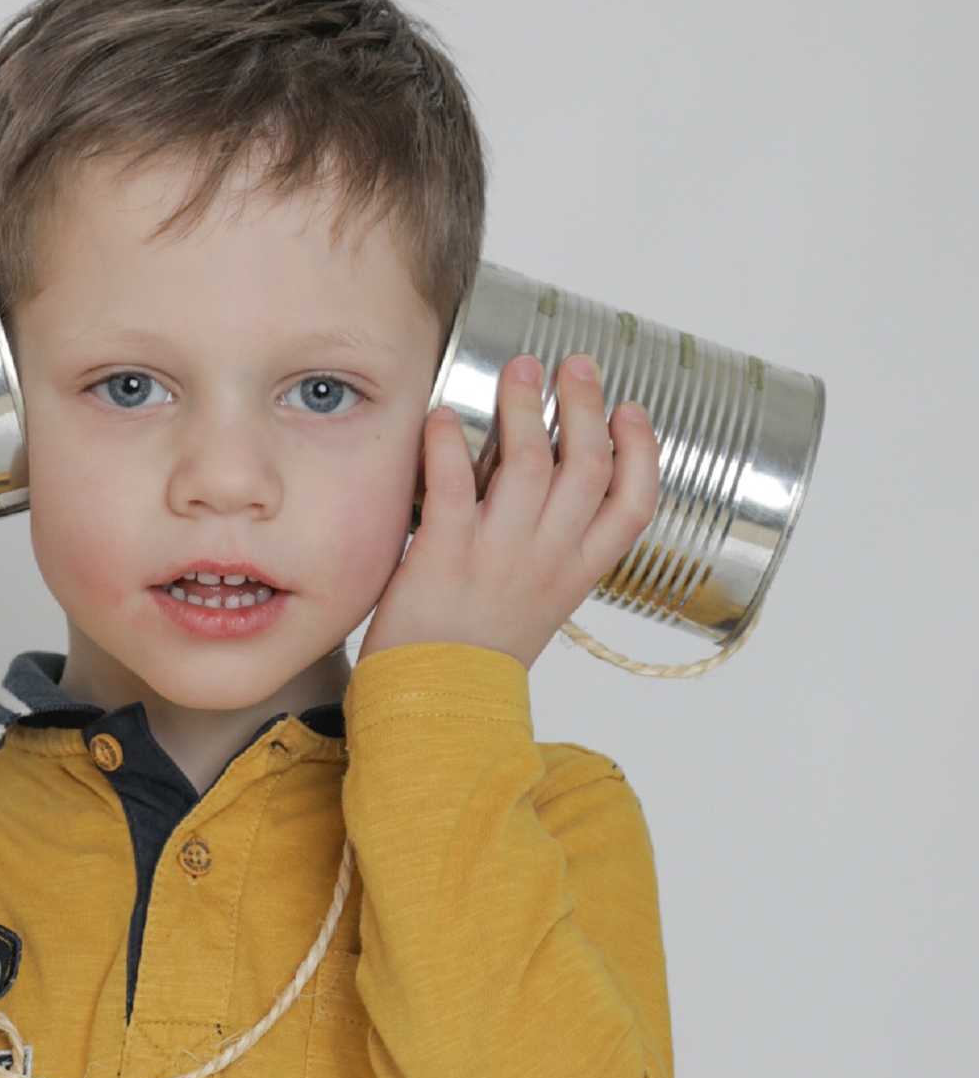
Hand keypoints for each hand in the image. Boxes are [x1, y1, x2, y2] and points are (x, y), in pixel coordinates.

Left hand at [357, 353, 661, 671]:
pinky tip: (443, 415)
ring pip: (528, 463)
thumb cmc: (477, 659)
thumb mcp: (536, 608)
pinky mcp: (445, 554)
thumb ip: (548, 553)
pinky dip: (448, 442)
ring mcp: (498, 555)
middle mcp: (547, 560)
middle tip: (573, 365)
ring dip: (524, 406)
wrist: (436, 711)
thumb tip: (543, 489)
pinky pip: (452, 484)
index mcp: (576, 575)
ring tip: (519, 369)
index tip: (631, 410)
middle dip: (584, 406)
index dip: (641, 451)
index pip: (635, 505)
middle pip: (586, 467)